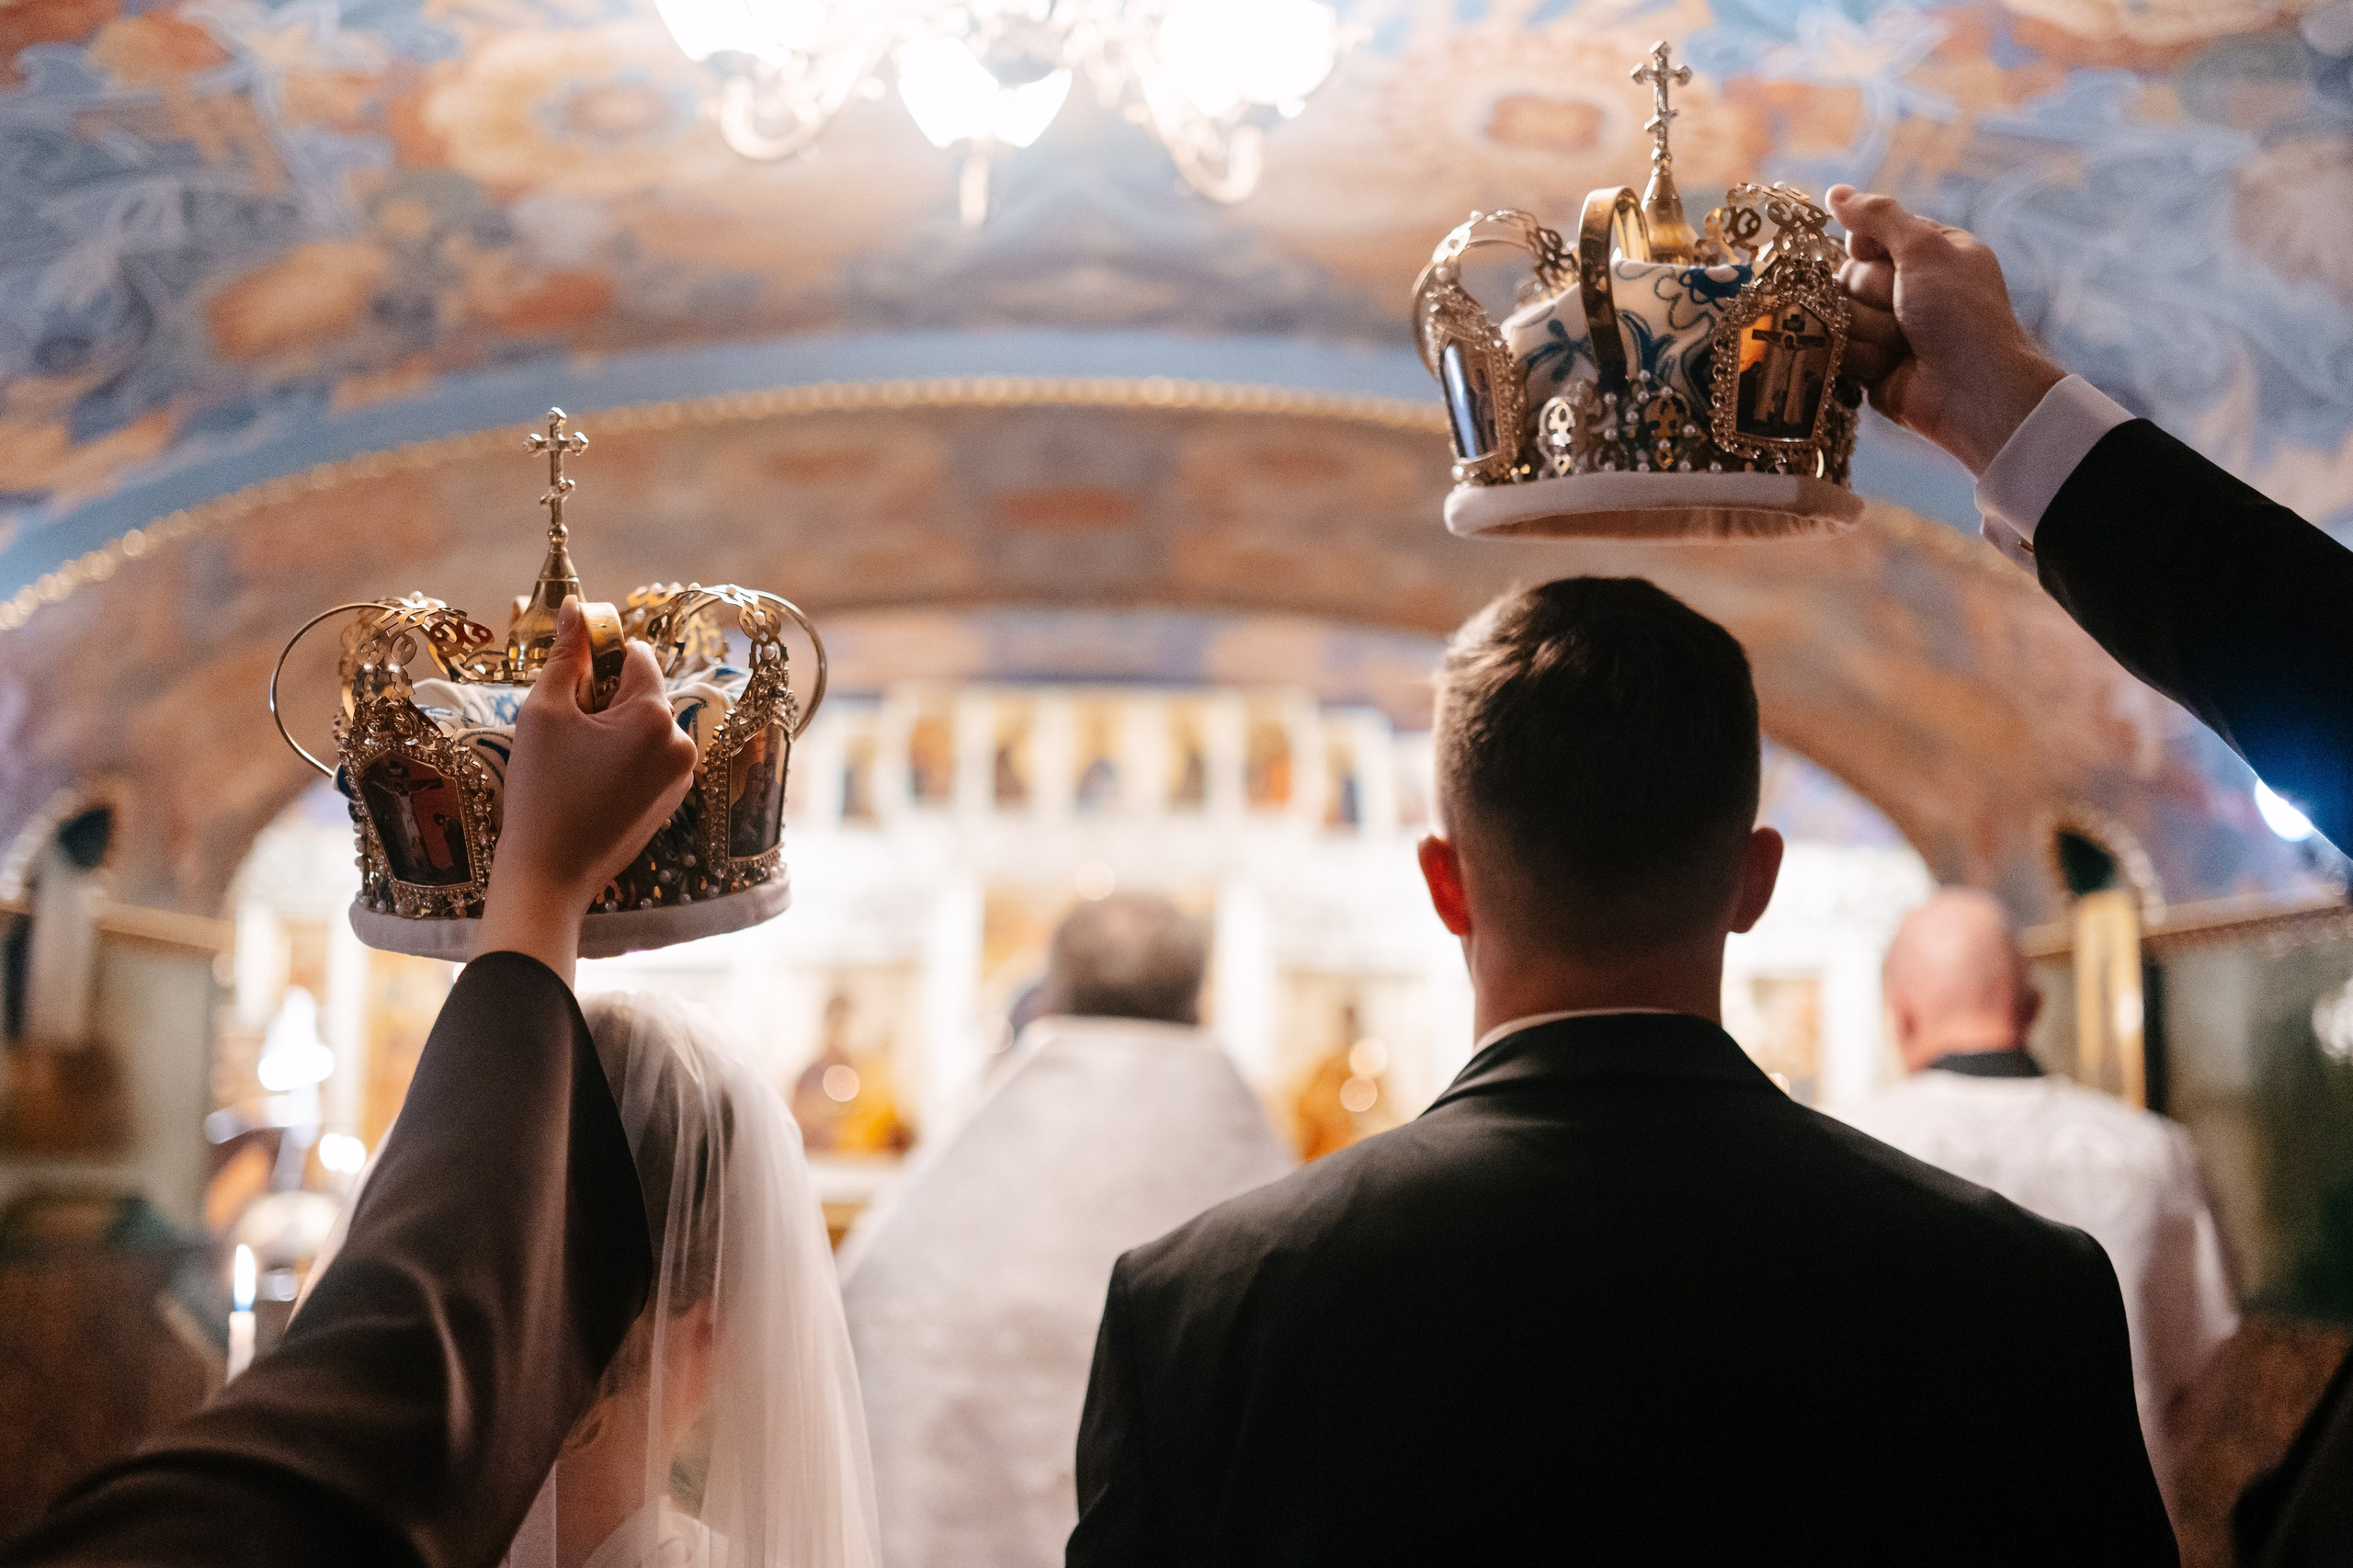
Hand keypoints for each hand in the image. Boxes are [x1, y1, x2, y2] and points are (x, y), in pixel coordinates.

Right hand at [475, 600, 697, 981]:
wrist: (551, 873)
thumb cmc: (541, 790)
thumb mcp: (545, 713)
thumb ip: (567, 656)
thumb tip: (578, 607)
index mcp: (654, 715)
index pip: (637, 655)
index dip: (601, 656)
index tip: (571, 676)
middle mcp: (680, 741)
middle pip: (643, 693)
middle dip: (605, 698)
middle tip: (565, 731)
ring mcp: (681, 776)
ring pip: (645, 727)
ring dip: (614, 730)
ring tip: (575, 762)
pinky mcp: (672, 801)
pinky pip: (650, 760)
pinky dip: (623, 759)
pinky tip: (589, 784)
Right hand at [1828, 186, 2066, 474]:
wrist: (1972, 390)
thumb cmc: (1961, 314)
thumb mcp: (1925, 249)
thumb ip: (1878, 217)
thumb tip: (1834, 192)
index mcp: (1928, 253)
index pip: (1868, 236)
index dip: (1868, 249)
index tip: (1884, 258)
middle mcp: (1907, 289)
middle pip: (1847, 276)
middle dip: (1871, 294)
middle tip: (1905, 309)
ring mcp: (1887, 329)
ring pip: (1840, 316)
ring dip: (1869, 330)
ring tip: (1904, 345)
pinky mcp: (1871, 366)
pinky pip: (1839, 352)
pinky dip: (1863, 359)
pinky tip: (1890, 367)